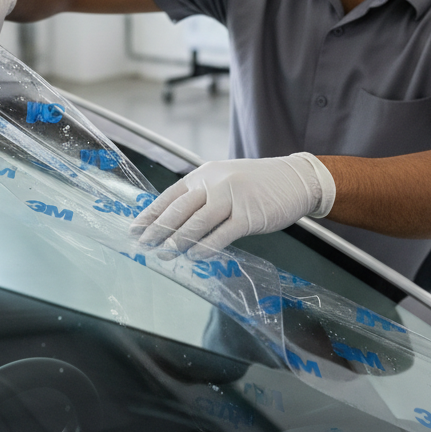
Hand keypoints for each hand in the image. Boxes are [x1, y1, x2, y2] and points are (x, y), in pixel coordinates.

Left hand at [131, 153, 335, 254]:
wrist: (295, 179)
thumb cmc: (258, 184)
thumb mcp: (225, 180)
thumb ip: (202, 197)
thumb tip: (173, 223)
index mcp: (205, 175)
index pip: (170, 196)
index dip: (150, 214)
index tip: (135, 229)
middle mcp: (215, 183)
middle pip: (179, 210)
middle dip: (158, 230)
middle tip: (144, 245)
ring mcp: (232, 198)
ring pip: (196, 223)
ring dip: (178, 241)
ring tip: (165, 254)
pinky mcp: (248, 215)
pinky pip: (221, 235)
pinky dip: (205, 248)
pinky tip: (195, 257)